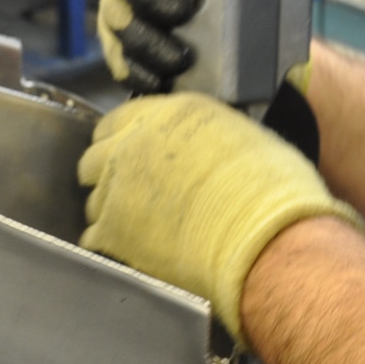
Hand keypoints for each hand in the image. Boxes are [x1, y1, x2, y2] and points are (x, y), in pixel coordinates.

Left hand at [78, 92, 361, 338]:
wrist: (262, 240)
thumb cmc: (271, 190)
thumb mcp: (242, 137)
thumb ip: (206, 137)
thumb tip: (203, 151)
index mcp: (167, 114)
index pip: (119, 119)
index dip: (124, 138)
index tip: (135, 154)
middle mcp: (132, 144)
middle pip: (95, 157)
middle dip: (109, 172)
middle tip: (133, 190)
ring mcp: (116, 189)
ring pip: (93, 198)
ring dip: (110, 209)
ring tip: (138, 225)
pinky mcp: (112, 232)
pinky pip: (93, 236)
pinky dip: (109, 243)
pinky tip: (132, 249)